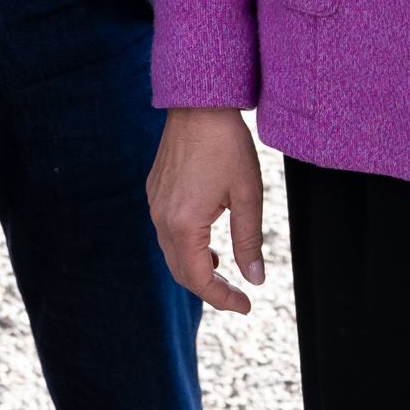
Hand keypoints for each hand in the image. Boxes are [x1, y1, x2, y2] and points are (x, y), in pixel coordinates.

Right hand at [147, 106, 265, 315]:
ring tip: (225, 268)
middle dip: (210, 288)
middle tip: (238, 295)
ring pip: (172, 252)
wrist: (199, 104)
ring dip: (197, 266)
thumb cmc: (226, 144)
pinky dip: (186, 246)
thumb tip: (255, 279)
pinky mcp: (155, 191)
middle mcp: (162, 218)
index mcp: (184, 224)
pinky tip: (208, 240)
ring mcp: (155, 204)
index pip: (200, 278)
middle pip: (182, 272)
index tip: (246, 305)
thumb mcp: (247, 194)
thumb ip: (250, 241)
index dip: (223, 298)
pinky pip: (167, 231)